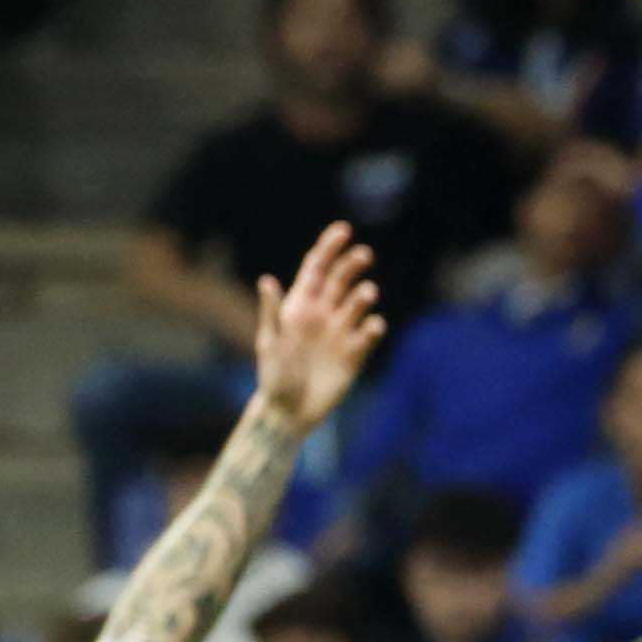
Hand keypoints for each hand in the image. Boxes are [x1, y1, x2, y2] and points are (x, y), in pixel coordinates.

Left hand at [251, 219, 387, 424]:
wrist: (289, 412)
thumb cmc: (273, 377)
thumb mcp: (269, 343)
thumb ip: (271, 312)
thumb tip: (267, 280)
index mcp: (299, 305)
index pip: (316, 268)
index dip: (329, 247)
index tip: (344, 230)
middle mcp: (322, 314)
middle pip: (341, 279)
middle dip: (352, 264)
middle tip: (364, 256)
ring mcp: (340, 332)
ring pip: (358, 303)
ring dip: (364, 295)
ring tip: (366, 294)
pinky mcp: (355, 354)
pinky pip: (369, 334)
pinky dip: (373, 327)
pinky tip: (372, 326)